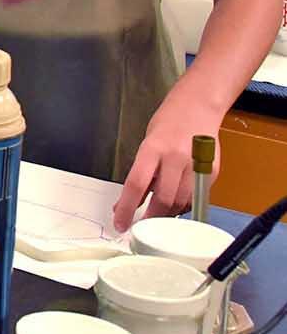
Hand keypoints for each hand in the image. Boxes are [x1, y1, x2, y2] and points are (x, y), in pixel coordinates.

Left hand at [112, 94, 221, 231]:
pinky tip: (176, 204)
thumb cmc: (167, 122)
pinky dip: (184, 205)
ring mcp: (196, 166)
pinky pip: (195, 197)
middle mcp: (175, 158)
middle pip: (162, 199)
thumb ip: (143, 171)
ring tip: (158, 215)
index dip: (127, 208)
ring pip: (181, 202)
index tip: (120, 223)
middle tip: (142, 226)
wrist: (198, 106)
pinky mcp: (212, 172)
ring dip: (168, 214)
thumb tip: (131, 199)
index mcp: (153, 149)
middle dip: (151, 218)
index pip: (136, 185)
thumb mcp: (148, 144)